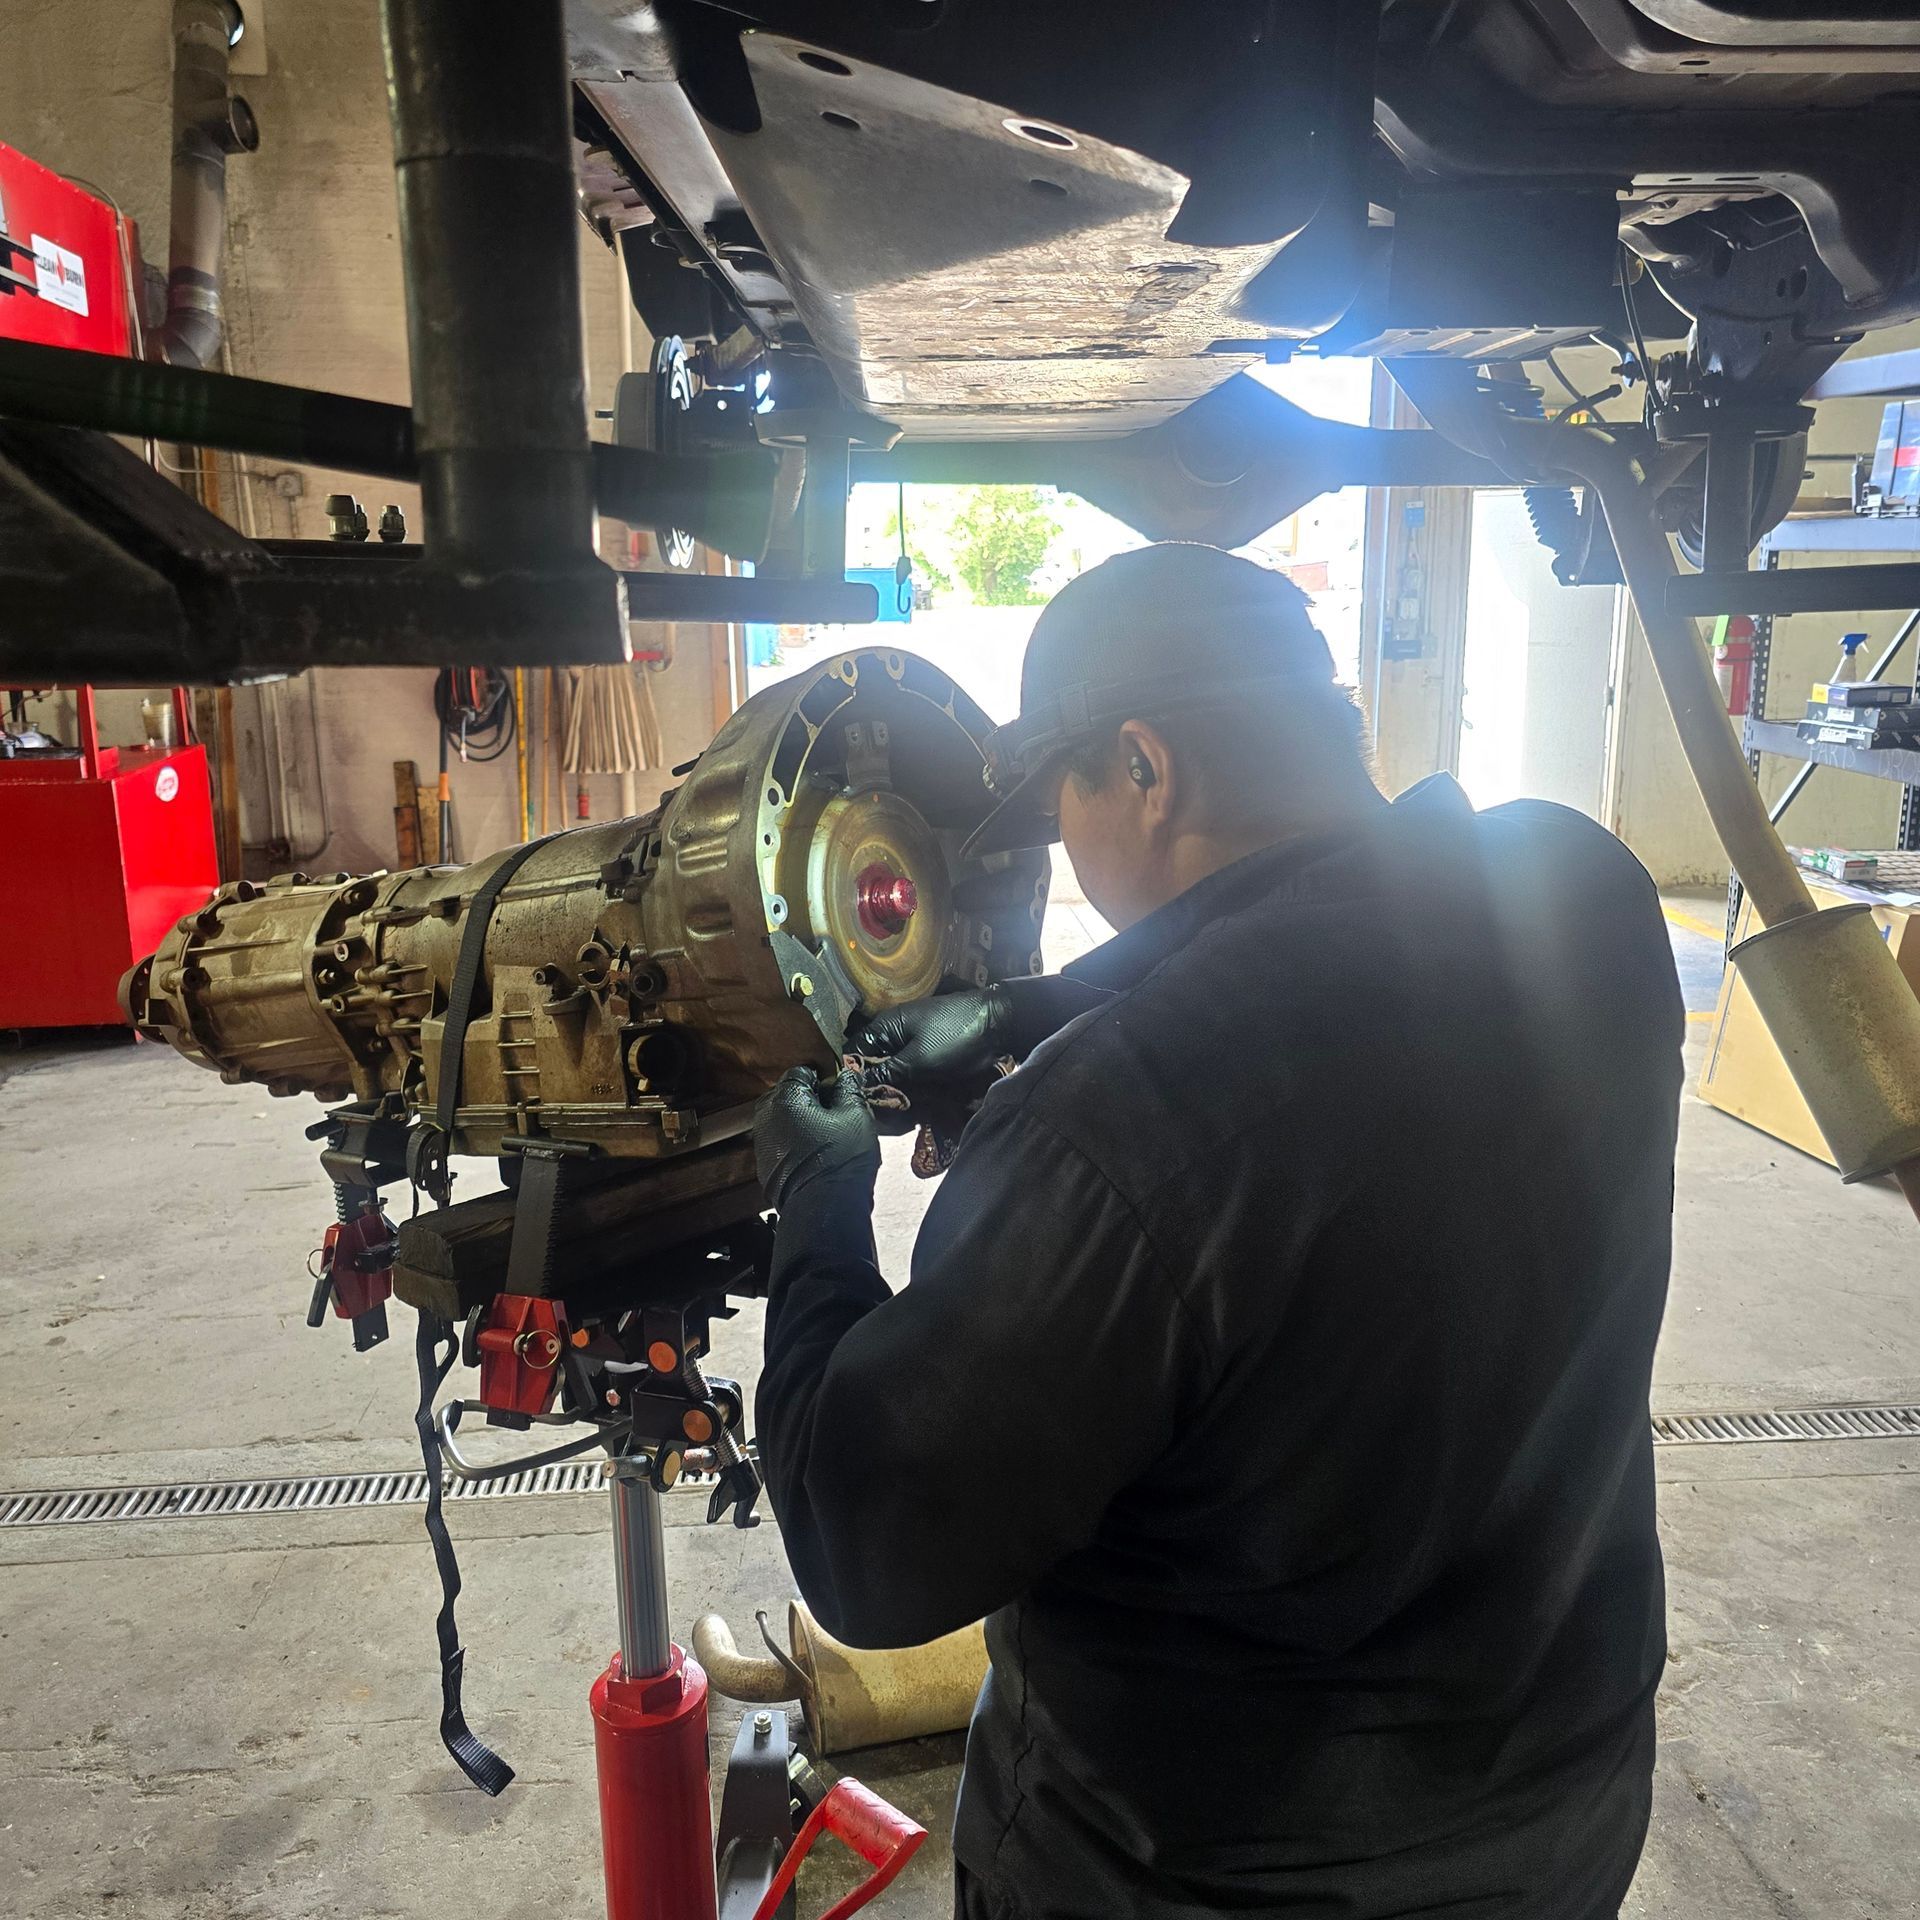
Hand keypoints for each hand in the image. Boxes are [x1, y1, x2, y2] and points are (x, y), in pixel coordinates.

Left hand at [754, 1067, 880, 1211]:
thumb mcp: (855, 1116)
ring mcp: (763, 1142)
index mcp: (784, 1098)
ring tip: (830, 1136)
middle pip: (790, 1095)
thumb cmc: (840, 1159)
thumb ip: (849, 1089)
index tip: (841, 1092)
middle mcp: (766, 1117)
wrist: (824, 1209)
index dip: (825, 1079)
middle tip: (838, 1115)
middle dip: (812, 1100)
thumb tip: (846, 1076)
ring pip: (786, 1119)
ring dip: (804, 1121)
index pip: (802, 1072)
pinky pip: (783, 1142)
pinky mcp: (766, 1165)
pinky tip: (818, 1154)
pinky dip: (797, 1142)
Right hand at [850, 989, 1012, 1108]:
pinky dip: (913, 1083)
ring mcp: (914, 1039)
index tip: (861, 1100)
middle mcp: (895, 1031)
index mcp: (886, 1026)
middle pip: (874, 1062)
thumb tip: (859, 1086)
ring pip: (894, 1068)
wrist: (999, 1023)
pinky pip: (912, 1068)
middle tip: (884, 1110)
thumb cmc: (955, 1038)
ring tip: (902, 1109)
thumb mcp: (918, 1060)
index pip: (855, 1051)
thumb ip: (886, 1074)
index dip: (855, 1075)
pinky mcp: (930, 1049)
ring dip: (897, 1087)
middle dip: (878, 1085)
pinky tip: (917, 1100)